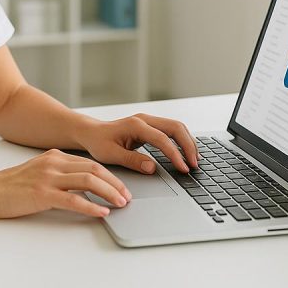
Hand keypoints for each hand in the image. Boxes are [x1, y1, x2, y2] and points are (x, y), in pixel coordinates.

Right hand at [0, 148, 132, 218]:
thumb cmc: (9, 186)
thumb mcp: (38, 173)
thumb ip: (59, 175)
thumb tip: (83, 187)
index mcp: (54, 157)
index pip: (90, 163)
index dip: (110, 175)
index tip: (121, 186)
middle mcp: (53, 163)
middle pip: (94, 169)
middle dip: (115, 183)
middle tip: (127, 196)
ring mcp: (48, 178)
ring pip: (88, 181)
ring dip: (108, 193)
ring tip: (120, 204)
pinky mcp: (42, 194)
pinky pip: (73, 199)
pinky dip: (91, 206)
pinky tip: (101, 212)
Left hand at [77, 113, 199, 174]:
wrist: (92, 133)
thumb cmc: (99, 142)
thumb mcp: (111, 155)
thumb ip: (132, 160)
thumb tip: (152, 168)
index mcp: (135, 125)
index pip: (162, 139)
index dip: (175, 154)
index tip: (183, 168)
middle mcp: (144, 119)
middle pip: (175, 127)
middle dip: (188, 146)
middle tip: (195, 165)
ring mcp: (149, 120)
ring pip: (176, 127)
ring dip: (188, 142)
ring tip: (195, 160)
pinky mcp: (151, 125)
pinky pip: (172, 130)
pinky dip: (182, 140)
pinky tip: (186, 153)